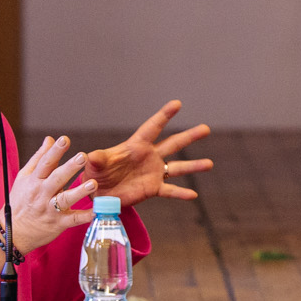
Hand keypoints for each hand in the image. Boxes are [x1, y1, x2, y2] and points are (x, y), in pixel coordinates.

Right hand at [7, 135, 97, 254]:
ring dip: (79, 192)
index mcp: (34, 181)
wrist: (12, 232)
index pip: (45, 163)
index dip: (55, 151)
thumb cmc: (20, 201)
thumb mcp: (24, 178)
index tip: (64, 139)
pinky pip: (73, 220)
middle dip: (70, 167)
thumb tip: (50, 139)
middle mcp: (42, 194)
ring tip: (93, 183)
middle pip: (57, 179)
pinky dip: (84, 216)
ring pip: (65, 199)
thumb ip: (39, 158)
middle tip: (83, 156)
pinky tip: (96, 210)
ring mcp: (50, 210)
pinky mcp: (58, 224)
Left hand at [81, 100, 213, 209]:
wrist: (98, 195)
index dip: (164, 116)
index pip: (152, 127)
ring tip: (210, 164)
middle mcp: (149, 157)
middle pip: (173, 144)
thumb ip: (96, 160)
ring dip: (193, 165)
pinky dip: (181, 193)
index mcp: (136, 146)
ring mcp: (153, 173)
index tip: (177, 104)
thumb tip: (90, 155)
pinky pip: (170, 191)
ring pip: (177, 168)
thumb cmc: (95, 174)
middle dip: (190, 136)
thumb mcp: (94, 165)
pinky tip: (194, 196)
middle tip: (206, 129)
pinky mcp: (152, 189)